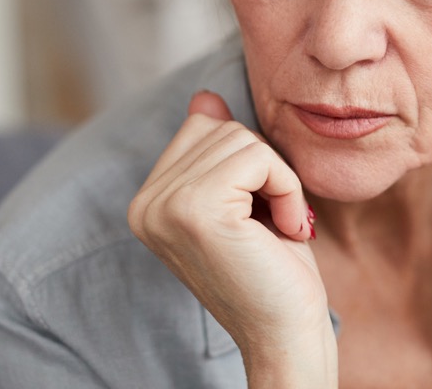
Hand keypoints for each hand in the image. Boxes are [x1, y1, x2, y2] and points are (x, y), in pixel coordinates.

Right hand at [127, 91, 335, 385]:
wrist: (286, 333)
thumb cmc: (273, 269)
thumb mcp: (244, 197)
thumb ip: (216, 150)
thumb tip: (203, 97)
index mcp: (148, 201)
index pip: (203, 127)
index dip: (248, 162)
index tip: (256, 214)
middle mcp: (145, 204)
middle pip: (221, 128)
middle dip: (264, 168)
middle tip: (272, 222)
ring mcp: (165, 206)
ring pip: (241, 139)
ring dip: (279, 180)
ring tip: (275, 228)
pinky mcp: (196, 210)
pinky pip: (257, 158)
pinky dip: (285, 188)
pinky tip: (283, 229)